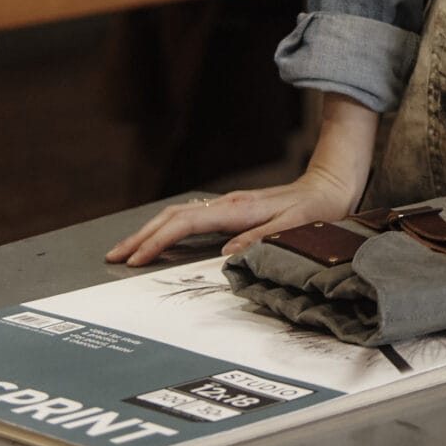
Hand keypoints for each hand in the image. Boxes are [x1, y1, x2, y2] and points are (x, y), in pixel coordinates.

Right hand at [106, 163, 360, 265]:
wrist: (331, 186)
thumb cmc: (317, 210)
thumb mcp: (295, 228)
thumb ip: (261, 238)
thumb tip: (226, 254)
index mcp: (239, 209)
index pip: (186, 224)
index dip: (158, 242)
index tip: (136, 260)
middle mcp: (228, 204)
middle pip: (173, 216)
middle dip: (141, 236)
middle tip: (114, 256)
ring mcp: (228, 205)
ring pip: (178, 215)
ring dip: (150, 231)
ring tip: (127, 250)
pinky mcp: (232, 209)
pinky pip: (191, 218)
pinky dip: (168, 229)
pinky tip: (159, 239)